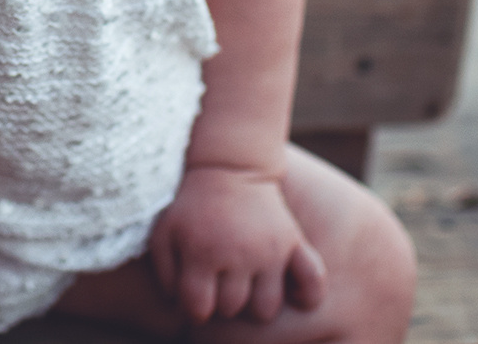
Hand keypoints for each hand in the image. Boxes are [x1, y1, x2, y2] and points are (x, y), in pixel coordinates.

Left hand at [149, 165, 327, 323]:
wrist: (229, 166)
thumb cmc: (192, 204)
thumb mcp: (165, 232)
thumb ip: (165, 274)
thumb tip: (179, 306)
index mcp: (202, 252)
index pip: (198, 309)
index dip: (194, 306)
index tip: (195, 291)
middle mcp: (238, 254)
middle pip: (232, 309)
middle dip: (221, 301)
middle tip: (218, 279)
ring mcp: (269, 250)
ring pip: (266, 308)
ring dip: (255, 302)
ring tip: (246, 283)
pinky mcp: (293, 243)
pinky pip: (312, 282)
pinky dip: (305, 295)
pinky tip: (289, 291)